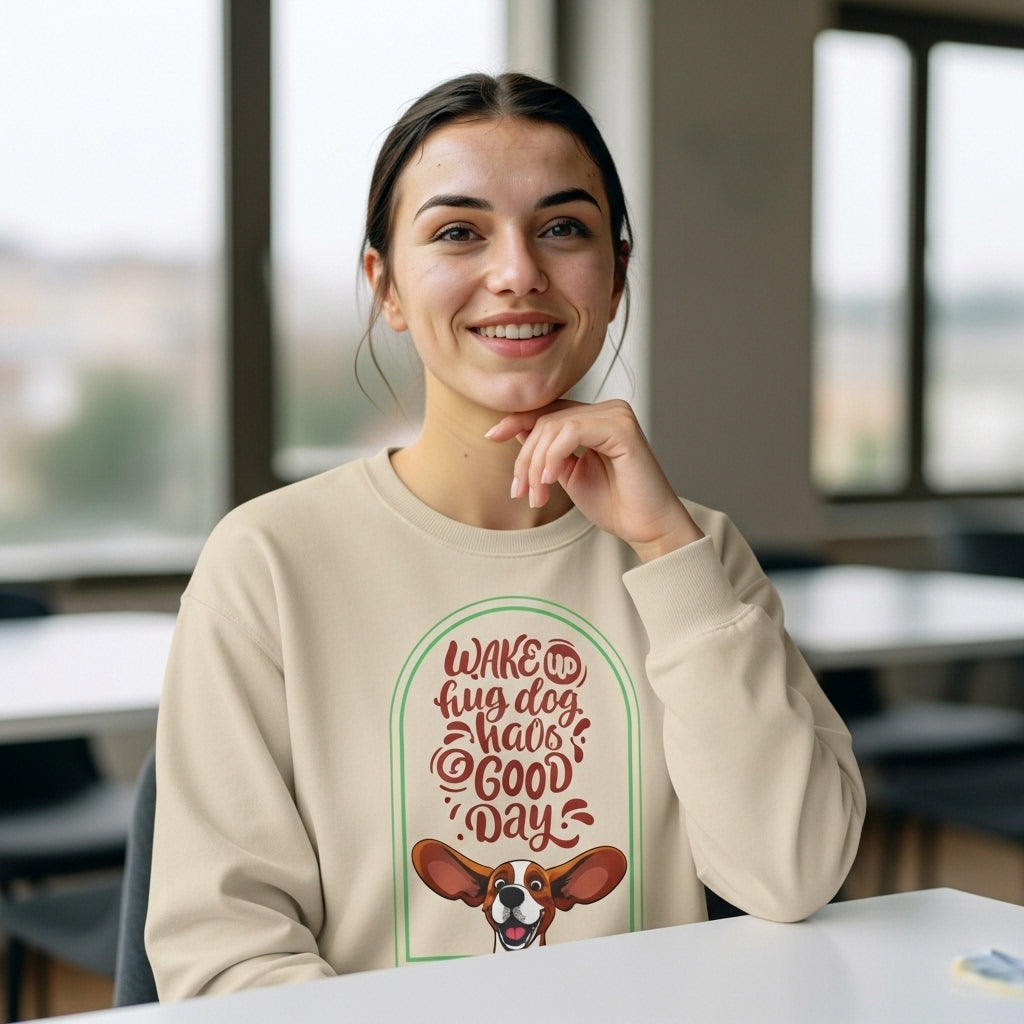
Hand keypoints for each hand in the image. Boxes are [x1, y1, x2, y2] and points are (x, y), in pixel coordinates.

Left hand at [486, 399, 703, 561]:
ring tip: (537, 496)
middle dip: (525, 459)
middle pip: (546, 421)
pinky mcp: (622, 427)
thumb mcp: (568, 474)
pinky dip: (552, 457)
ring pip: (554, 426)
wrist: (646, 527)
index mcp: (596, 418)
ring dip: (536, 464)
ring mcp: (616, 415)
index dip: (517, 421)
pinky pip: (571, 431)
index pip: (549, 412)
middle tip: (521, 493)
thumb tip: (517, 430)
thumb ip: (548, 452)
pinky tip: (549, 481)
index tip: (491, 436)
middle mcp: (608, 410)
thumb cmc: (614, 504)